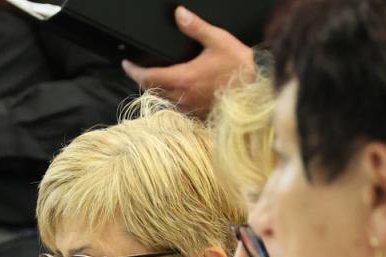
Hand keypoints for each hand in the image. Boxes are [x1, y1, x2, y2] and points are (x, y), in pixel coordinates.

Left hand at [122, 7, 254, 114]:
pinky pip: (177, 108)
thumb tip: (179, 14)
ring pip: (163, 100)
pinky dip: (171, 98)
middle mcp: (182, 97)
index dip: (133, 71)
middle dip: (142, 80)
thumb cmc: (240, 66)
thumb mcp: (218, 40)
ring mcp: (189, 108)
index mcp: (183, 79)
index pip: (147, 77)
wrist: (258, 89)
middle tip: (138, 70)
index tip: (126, 65)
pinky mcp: (198, 114)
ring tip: (155, 78)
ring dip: (156, 90)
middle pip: (152, 90)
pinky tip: (176, 91)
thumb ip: (196, 27)